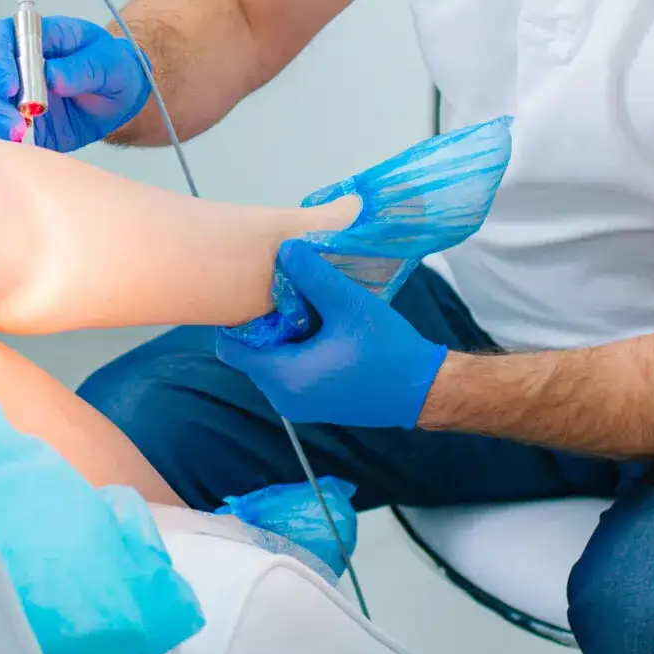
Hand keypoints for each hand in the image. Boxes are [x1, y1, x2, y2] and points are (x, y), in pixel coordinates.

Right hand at [0, 15, 150, 150]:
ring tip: (20, 132)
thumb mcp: (110, 63)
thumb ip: (82, 68)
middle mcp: (16, 61)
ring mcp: (13, 92)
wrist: (120, 98)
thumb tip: (52, 76)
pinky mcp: (17, 119)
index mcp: (36, 36)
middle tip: (13, 116)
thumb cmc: (113, 68)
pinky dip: (5, 135)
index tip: (12, 85)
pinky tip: (22, 141)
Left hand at [216, 242, 448, 427]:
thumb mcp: (349, 304)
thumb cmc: (387, 349)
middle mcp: (284, 397)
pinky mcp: (313, 405)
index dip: (236, 320)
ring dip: (278, 338)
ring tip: (300, 309)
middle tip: (281, 296)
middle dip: (261, 326)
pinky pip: (287, 374)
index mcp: (285, 377)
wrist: (422, 389)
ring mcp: (298, 405)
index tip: (255, 294)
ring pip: (268, 364)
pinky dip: (292, 352)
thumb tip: (284, 248)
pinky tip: (315, 330)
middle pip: (249, 356)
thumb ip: (313, 276)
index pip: (231, 349)